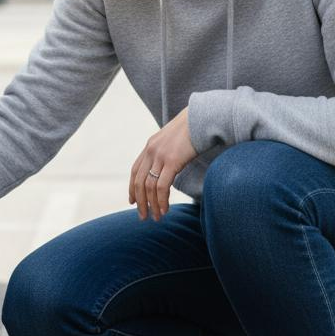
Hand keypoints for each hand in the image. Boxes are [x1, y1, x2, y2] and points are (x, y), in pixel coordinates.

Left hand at [128, 107, 196, 221]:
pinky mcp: (171, 161)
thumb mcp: (174, 141)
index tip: (132, 202)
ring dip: (152, 205)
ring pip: (149, 187)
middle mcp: (151, 151)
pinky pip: (162, 186)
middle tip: (143, 216)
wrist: (202, 117)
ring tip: (156, 217)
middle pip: (139, 182)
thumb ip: (167, 153)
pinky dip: (161, 201)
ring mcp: (160, 156)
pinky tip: (164, 209)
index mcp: (150, 146)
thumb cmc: (193, 130)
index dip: (132, 188)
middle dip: (140, 202)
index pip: (135, 171)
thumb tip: (168, 168)